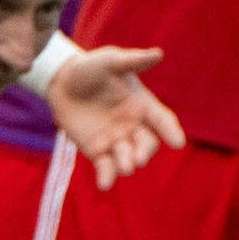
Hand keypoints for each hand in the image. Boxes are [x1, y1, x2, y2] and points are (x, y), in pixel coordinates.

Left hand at [41, 44, 183, 185]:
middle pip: (147, 144)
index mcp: (142, 104)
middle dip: (145, 152)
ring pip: (128, 158)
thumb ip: (132, 61)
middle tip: (139, 159)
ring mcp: (116, 140)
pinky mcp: (97, 151)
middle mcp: (134, 125)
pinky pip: (106, 167)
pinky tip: (104, 185)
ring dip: (128, 164)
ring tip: (125, 168)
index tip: (178, 143)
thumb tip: (158, 54)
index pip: (162, 120)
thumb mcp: (109, 61)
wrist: (60, 81)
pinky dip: (107, 177)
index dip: (171, 131)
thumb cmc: (90, 68)